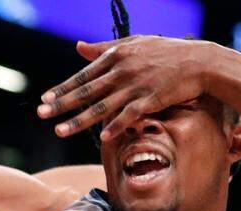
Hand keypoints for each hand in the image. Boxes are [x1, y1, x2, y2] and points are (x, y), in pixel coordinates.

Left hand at [37, 36, 217, 140]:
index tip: (45, 99)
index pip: (84, 75)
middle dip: (62, 104)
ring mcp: (136, 86)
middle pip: (87, 91)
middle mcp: (122, 71)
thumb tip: (78, 47)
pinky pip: (129, 115)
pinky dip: (116, 126)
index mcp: (117, 57)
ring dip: (79, 120)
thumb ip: (105, 48)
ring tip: (60, 131)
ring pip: (102, 106)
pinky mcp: (152, 100)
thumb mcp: (134, 43)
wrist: (199, 61)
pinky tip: (102, 138)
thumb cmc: (166, 52)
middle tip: (41, 114)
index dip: (63, 88)